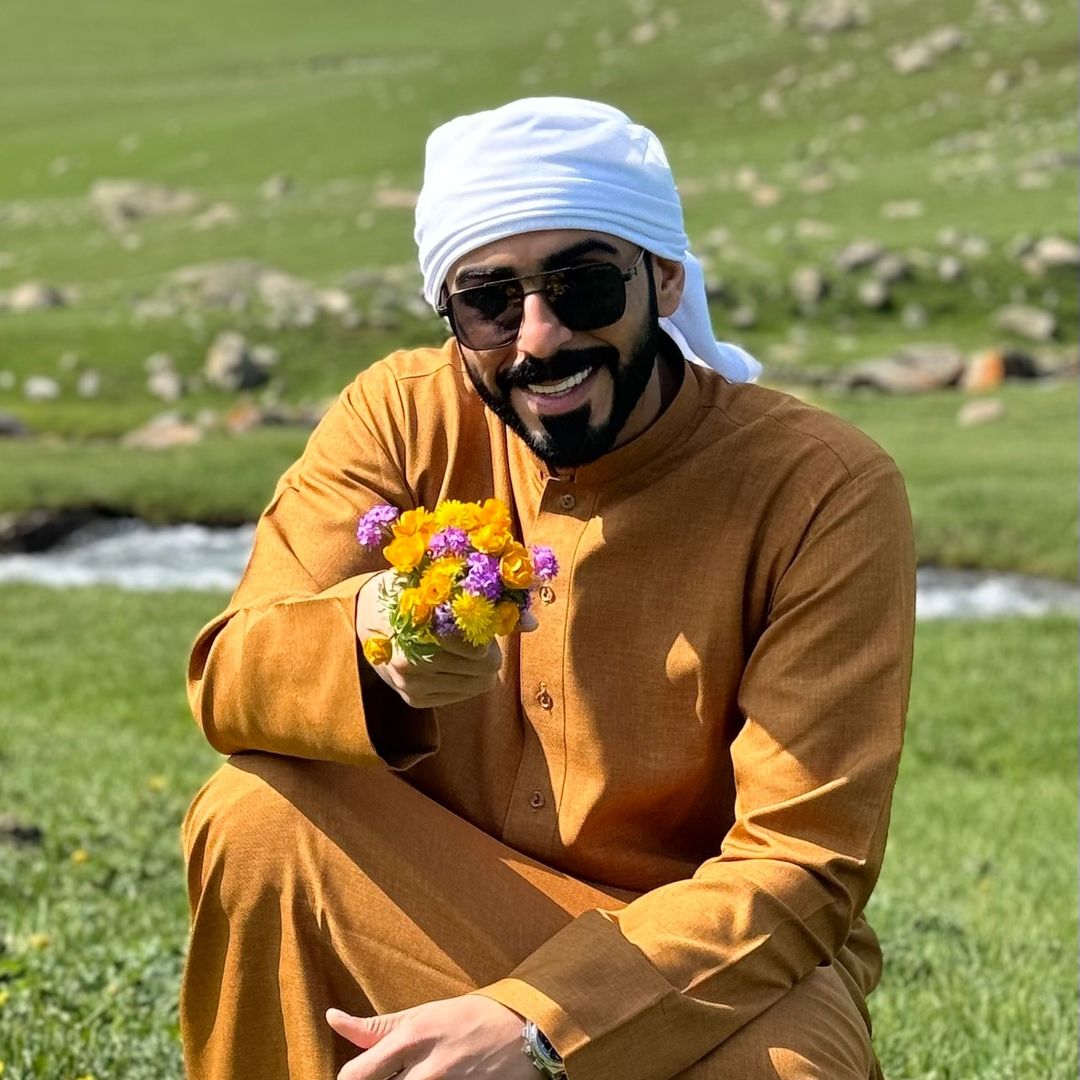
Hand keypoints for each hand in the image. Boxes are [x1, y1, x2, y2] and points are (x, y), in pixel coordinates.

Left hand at [326, 995, 538, 1079]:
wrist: (526, 1032)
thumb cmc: (470, 1017)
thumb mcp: (423, 1014)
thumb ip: (377, 1026)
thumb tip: (332, 1019)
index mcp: (412, 1039)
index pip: (357, 1075)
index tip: (353, 1079)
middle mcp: (426, 1070)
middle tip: (380, 1079)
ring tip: (409, 1079)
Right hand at [356, 569, 537, 708]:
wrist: (365, 618)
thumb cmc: (412, 592)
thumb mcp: (443, 584)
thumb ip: (490, 601)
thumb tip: (533, 624)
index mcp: (417, 626)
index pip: (476, 642)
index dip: (487, 630)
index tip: (479, 618)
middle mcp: (409, 659)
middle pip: (483, 666)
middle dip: (489, 651)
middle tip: (478, 636)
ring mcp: (409, 684)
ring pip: (476, 684)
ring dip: (481, 667)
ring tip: (468, 650)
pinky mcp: (413, 699)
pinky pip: (461, 696)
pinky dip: (467, 680)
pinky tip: (455, 664)